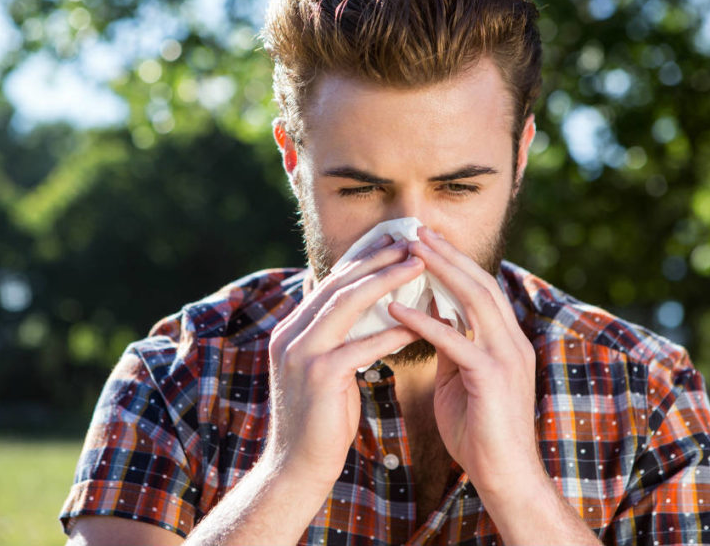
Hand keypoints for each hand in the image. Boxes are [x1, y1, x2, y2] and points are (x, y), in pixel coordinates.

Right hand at [265, 235, 423, 491]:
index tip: (392, 242)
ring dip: (385, 280)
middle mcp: (290, 334)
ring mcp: (301, 353)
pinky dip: (392, 331)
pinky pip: (362, 345)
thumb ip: (336, 338)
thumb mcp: (323, 370)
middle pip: (337, 283)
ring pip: (347, 303)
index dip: (362, 259)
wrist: (296, 468)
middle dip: (375, 258)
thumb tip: (367, 311)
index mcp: (291, 329)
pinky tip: (419, 324)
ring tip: (418, 265)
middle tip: (410, 241)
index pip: (329, 283)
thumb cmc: (319, 420)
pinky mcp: (320, 375)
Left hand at [387, 227, 540, 497]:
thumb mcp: (460, 378)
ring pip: (474, 301)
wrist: (504, 477)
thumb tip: (429, 316)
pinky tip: (396, 309)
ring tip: (409, 251)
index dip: (454, 261)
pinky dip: (424, 322)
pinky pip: (454, 341)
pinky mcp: (492, 378)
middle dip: (447, 253)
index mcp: (505, 340)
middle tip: (416, 229)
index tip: (425, 239)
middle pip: (479, 283)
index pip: (480, 288)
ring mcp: (505, 357)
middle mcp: (511, 341)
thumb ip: (450, 345)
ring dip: (440, 272)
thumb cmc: (479, 430)